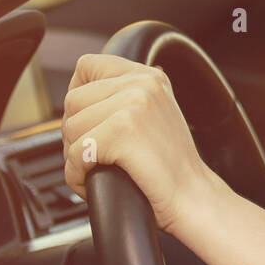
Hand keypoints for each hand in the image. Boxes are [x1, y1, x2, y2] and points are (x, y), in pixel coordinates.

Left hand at [61, 53, 218, 232]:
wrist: (194, 198)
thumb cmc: (172, 168)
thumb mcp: (156, 115)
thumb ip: (128, 96)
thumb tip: (86, 87)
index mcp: (150, 76)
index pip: (88, 66)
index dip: (78, 94)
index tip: (90, 122)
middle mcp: (143, 83)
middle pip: (73, 100)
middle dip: (76, 133)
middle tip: (97, 155)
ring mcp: (134, 105)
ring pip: (70, 128)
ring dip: (76, 156)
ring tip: (101, 168)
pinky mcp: (122, 131)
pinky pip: (75, 153)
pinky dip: (77, 175)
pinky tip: (96, 181)